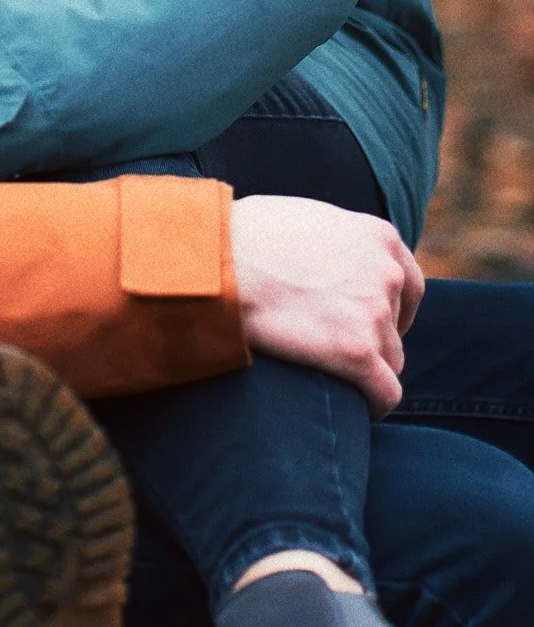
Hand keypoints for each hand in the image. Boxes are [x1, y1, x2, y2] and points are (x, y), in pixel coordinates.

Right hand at [230, 194, 424, 416]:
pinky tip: (361, 409)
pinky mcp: (357, 353)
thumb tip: (335, 257)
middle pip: (396, 324)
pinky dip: (375, 403)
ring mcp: (374, 314)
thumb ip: (338, 238)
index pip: (408, 283)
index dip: (390, 306)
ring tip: (335, 375)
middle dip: (373, 336)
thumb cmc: (244, 235)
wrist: (218, 262)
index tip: (366, 320)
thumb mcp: (307, 217)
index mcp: (378, 237)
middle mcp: (385, 273)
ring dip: (368, 369)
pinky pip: (386, 393)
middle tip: (337, 345)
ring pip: (391, 360)